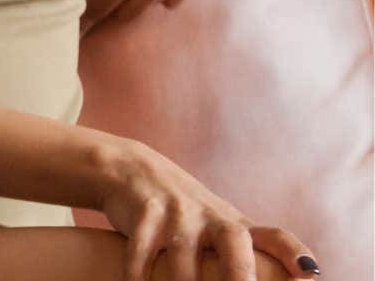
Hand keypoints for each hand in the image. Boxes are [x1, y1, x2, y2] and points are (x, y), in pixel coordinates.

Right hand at [97, 139, 316, 280]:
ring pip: (182, 259)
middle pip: (234, 243)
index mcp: (234, 224)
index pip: (275, 237)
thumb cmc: (182, 213)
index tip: (310, 274)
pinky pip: (141, 252)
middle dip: (239, 274)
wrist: (129, 168)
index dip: (293, 255)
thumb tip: (282, 278)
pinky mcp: (144, 212)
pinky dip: (137, 276)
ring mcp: (177, 213)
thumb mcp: (215, 226)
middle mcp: (210, 216)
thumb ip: (243, 255)